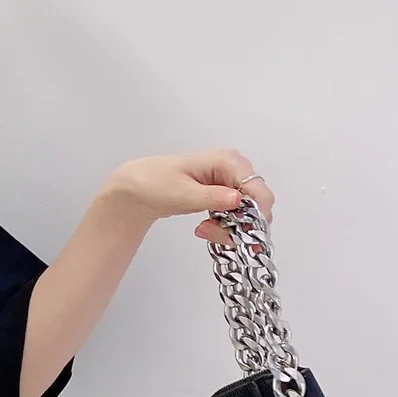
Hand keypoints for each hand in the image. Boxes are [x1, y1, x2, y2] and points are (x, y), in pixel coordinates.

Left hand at [103, 149, 274, 247]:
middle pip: (256, 205)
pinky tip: (205, 228)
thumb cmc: (155, 183)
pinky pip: (236, 216)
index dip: (256, 216)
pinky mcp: (225, 195)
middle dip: (240, 225)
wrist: (138, 187)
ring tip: (203, 230)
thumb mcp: (182, 193)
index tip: (241, 235)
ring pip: (248, 214)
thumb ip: (211, 197)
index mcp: (227, 161)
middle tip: (210, 232)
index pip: (259, 191)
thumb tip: (238, 200)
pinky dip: (224, 227)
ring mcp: (231, 182)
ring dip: (229, 229)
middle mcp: (235, 169)